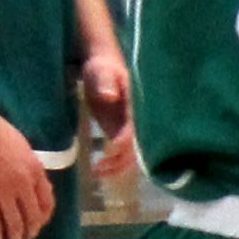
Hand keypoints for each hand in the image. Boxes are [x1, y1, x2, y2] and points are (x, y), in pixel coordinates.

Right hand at [0, 92, 54, 238]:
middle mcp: (23, 182)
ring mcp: (2, 190)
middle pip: (33, 217)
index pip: (47, 202)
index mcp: (35, 169)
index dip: (44, 218)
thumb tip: (32, 185)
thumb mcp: (21, 147)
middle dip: (29, 233)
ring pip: (14, 224)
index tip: (37, 225)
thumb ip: (29, 167)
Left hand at [78, 42, 134, 190]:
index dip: (125, 141)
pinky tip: (101, 170)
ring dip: (117, 166)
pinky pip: (126, 153)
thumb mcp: (101, 71)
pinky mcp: (124, 133)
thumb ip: (104, 81)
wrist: (105, 67)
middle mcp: (140, 120)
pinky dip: (115, 164)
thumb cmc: (103, 67)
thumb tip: (109, 96)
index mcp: (139, 105)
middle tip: (100, 168)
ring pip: (134, 154)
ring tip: (98, 171)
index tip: (109, 150)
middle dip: (121, 161)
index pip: (136, 126)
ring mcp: (133, 128)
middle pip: (139, 147)